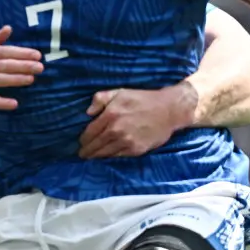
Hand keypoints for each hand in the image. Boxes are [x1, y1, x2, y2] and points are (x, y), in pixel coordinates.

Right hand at [0, 26, 42, 110]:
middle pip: (7, 66)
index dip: (23, 53)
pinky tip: (14, 104)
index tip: (38, 55)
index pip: (8, 51)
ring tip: (30, 79)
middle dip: (24, 66)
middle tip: (40, 68)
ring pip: (1, 80)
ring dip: (16, 80)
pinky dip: (2, 102)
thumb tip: (9, 28)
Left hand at [78, 84, 195, 158]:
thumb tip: (87, 112)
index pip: (90, 132)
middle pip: (96, 145)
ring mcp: (126, 141)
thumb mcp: (119, 92)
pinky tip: (106, 157)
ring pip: (105, 152)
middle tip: (82, 154)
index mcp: (110, 115)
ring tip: (90, 157)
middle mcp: (116, 130)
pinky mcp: (136, 150)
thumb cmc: (143, 99)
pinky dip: (110, 157)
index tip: (80, 142)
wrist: (169, 110)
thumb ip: (100, 99)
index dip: (83, 139)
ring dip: (96, 156)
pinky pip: (118, 155)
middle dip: (87, 151)